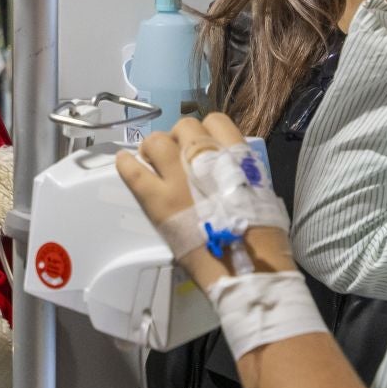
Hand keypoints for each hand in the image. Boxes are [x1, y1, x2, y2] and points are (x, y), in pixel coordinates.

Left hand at [114, 114, 297, 291]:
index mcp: (235, 154)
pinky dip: (125, 164)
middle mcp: (204, 156)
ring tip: (151, 162)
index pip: (215, 122)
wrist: (243, 265)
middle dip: (179, 139)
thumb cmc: (260, 237)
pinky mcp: (156, 199)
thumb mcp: (262, 191)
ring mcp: (177, 176)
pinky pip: (132, 170)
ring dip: (153, 148)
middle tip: (176, 158)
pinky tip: (125, 162)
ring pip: (156, 140)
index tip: (200, 145)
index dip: (205, 131)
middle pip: (184, 126)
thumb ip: (241, 174)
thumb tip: (226, 173)